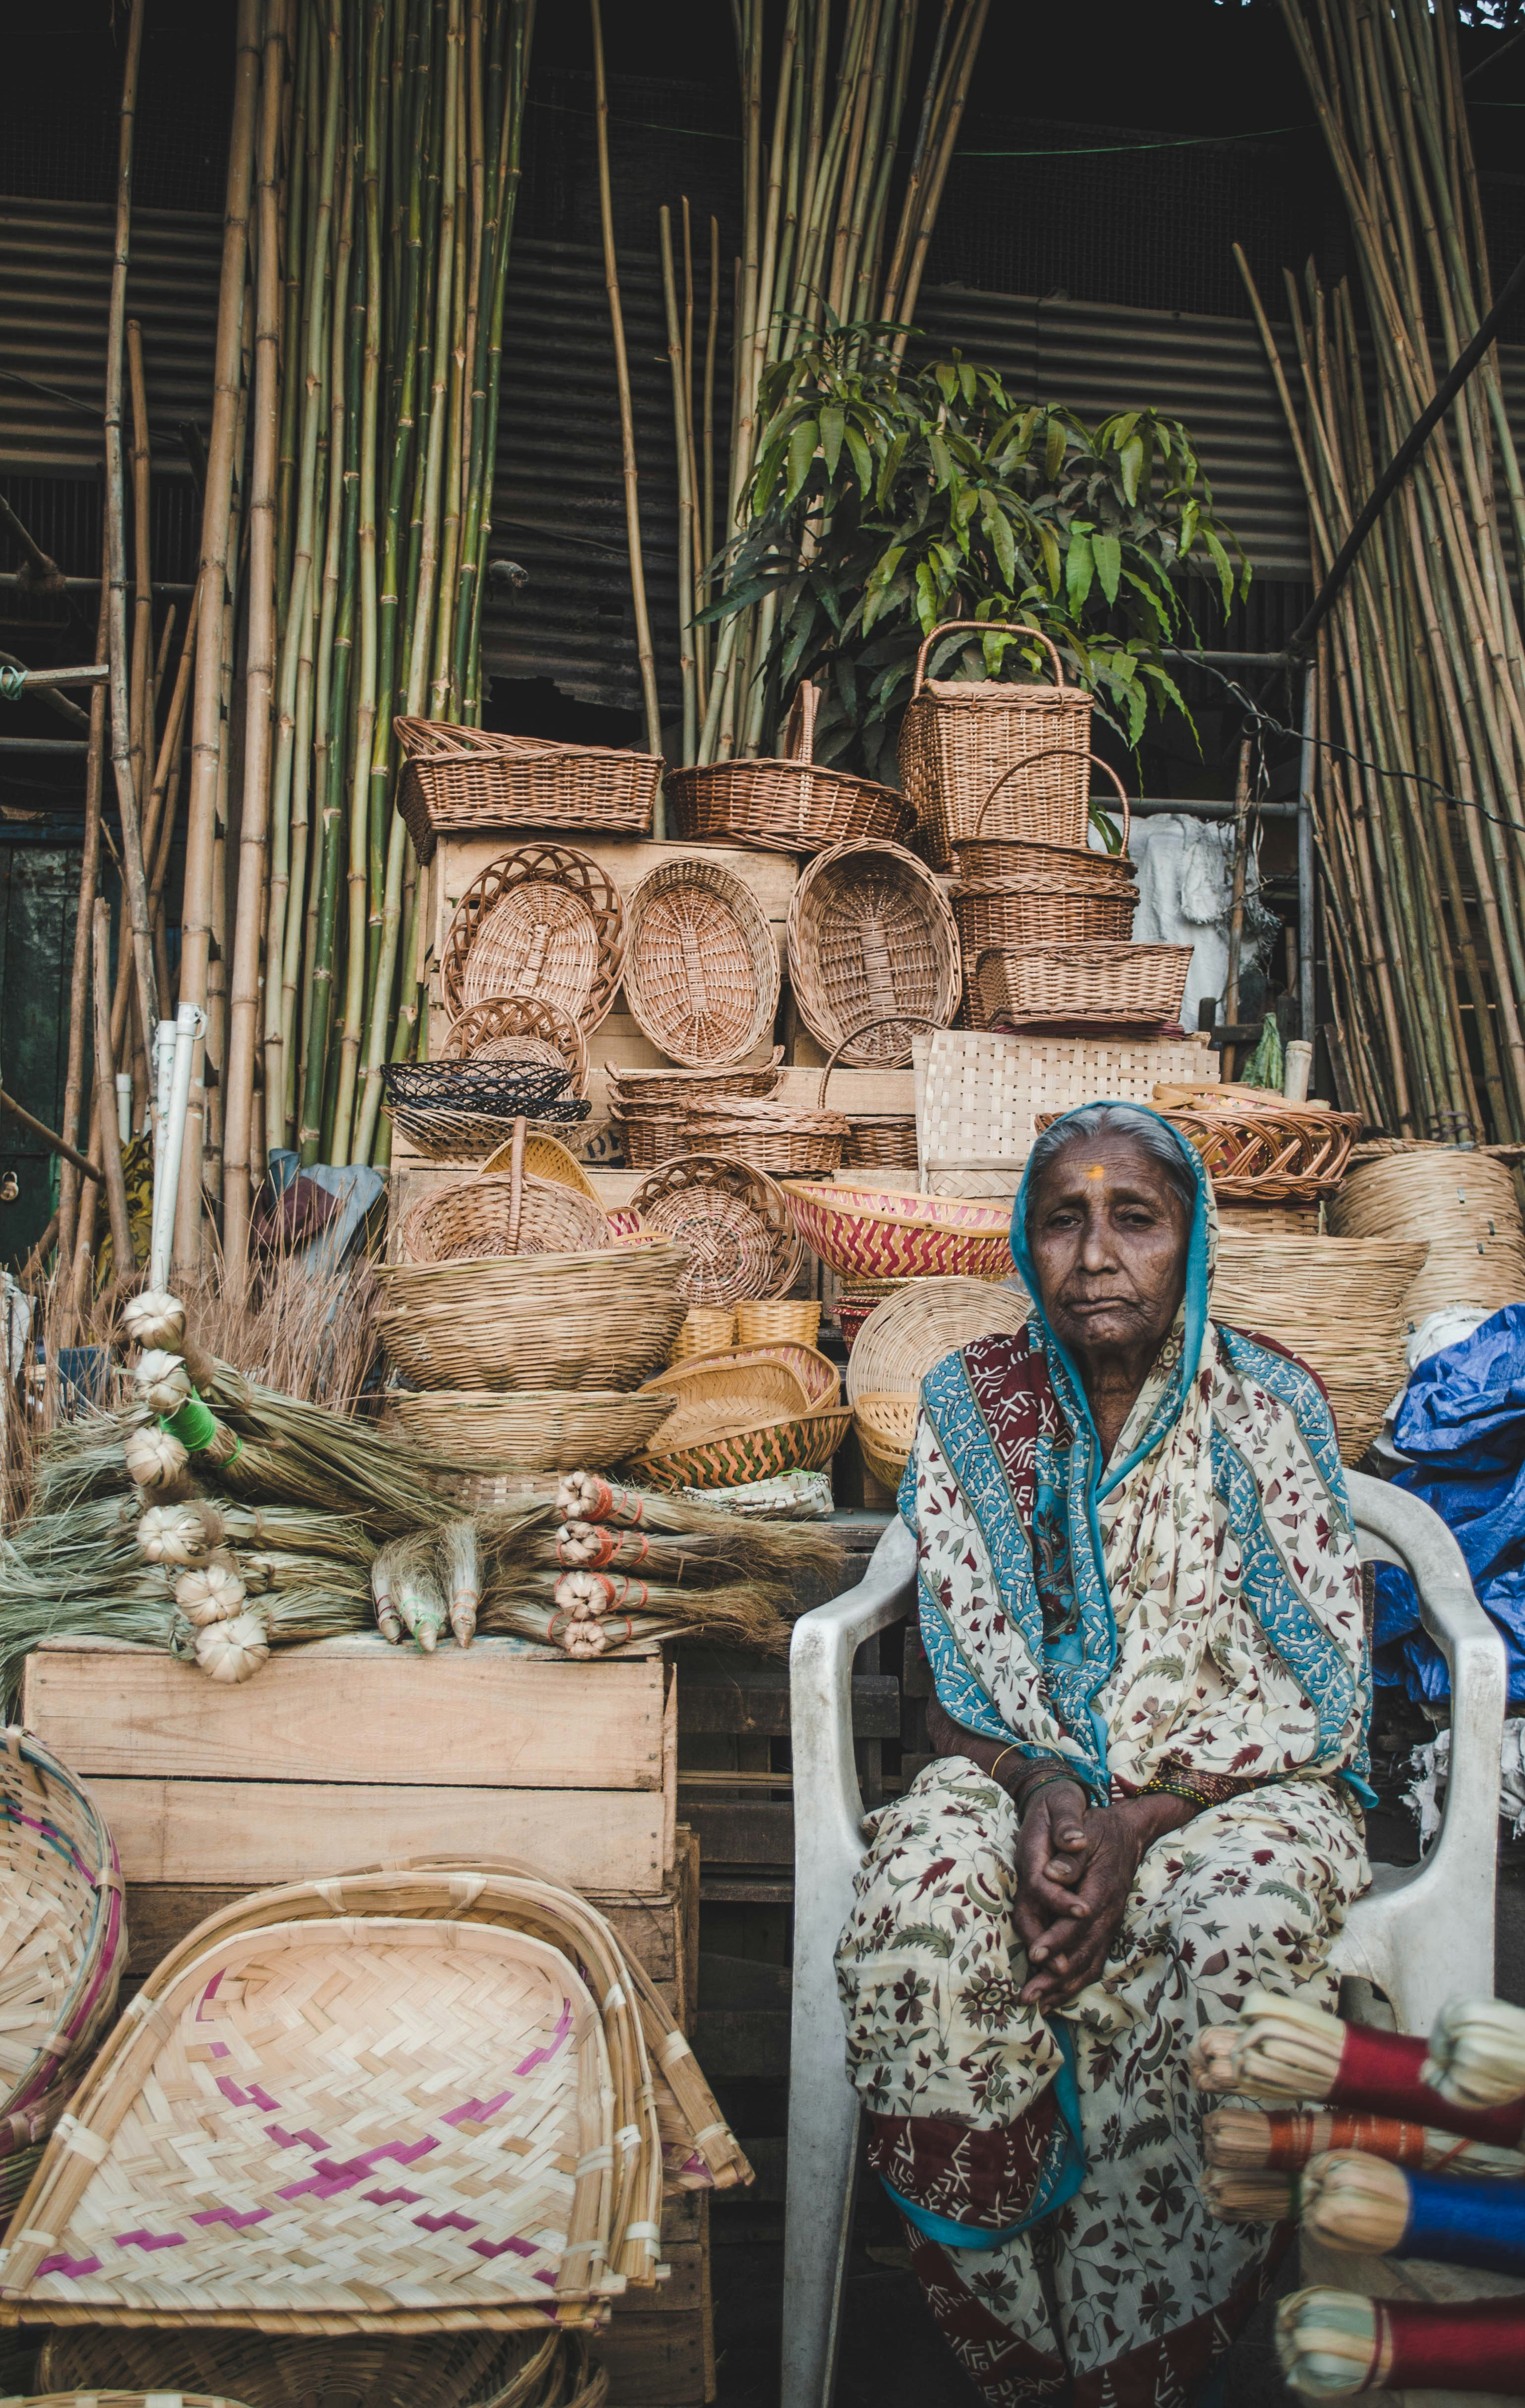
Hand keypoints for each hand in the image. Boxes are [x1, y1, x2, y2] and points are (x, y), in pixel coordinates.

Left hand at [1017, 1793, 1192, 2009]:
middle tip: (1028, 1996)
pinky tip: (1058, 1996)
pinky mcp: (1107, 1930)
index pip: (1077, 1922)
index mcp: (1100, 1890)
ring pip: (1089, 1963)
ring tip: (1038, 2005)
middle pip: (1082, 1952)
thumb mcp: (1086, 1831)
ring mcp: (1109, 1925)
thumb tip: (1053, 1874)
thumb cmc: (1101, 1831)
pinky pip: (1095, 1962)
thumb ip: (1071, 1856)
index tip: (1035, 1955)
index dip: (1057, 1940)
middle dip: (1055, 1977)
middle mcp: (1107, 1914)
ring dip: (1064, 1987)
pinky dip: (1077, 1982)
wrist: (1129, 1833)